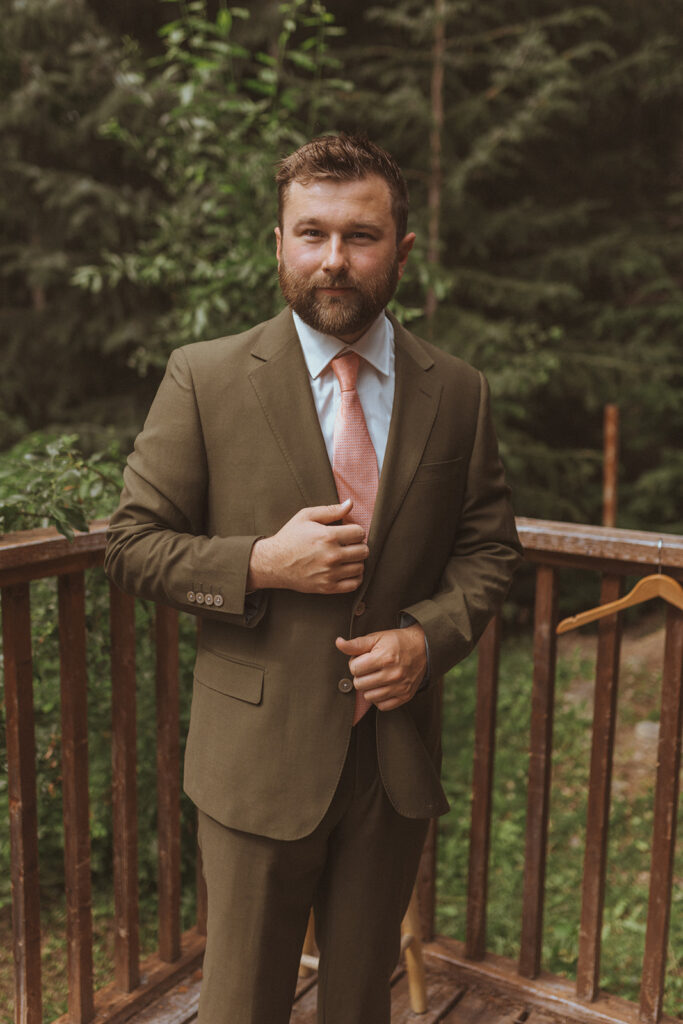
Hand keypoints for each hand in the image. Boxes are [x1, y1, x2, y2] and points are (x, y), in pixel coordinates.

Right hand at [247, 499, 368, 593]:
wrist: (273, 563)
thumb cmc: (290, 537)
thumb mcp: (306, 516)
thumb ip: (331, 510)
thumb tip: (350, 503)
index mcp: (328, 536)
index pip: (360, 533)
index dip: (356, 530)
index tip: (348, 532)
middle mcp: (331, 556)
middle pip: (363, 551)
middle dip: (358, 545)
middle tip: (349, 544)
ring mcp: (330, 573)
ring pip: (360, 567)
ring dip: (357, 561)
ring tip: (347, 557)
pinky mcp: (328, 587)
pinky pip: (354, 584)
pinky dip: (355, 577)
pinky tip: (347, 570)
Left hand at [335, 624, 426, 711]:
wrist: (423, 648)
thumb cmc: (397, 642)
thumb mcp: (376, 637)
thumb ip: (356, 644)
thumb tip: (338, 643)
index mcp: (384, 658)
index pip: (354, 669)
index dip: (355, 663)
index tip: (363, 659)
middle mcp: (393, 674)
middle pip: (359, 684)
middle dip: (360, 676)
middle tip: (369, 668)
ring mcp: (400, 687)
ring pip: (369, 697)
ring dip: (368, 688)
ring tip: (376, 676)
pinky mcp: (405, 696)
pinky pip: (382, 706)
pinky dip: (379, 698)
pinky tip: (382, 686)